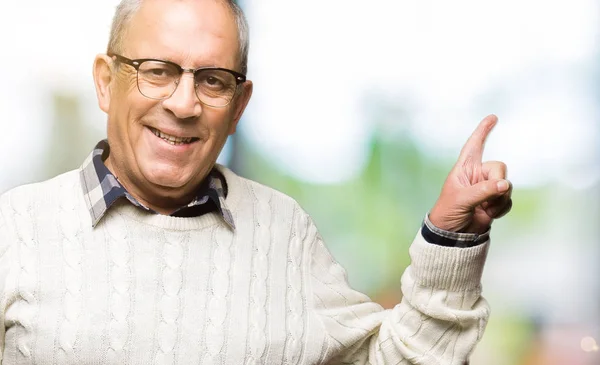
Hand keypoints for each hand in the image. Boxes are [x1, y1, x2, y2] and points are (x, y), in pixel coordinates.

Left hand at [429, 114, 512, 233]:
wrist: (452, 234)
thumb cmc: (448, 212)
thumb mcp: (462, 199)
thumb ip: (484, 190)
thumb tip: (505, 184)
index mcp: (464, 169)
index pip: (473, 145)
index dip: (482, 131)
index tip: (492, 117)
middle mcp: (477, 175)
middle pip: (499, 167)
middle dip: (497, 182)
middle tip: (486, 198)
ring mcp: (487, 188)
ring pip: (507, 184)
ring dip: (499, 199)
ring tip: (484, 209)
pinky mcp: (495, 201)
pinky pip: (508, 199)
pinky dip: (501, 208)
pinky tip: (488, 214)